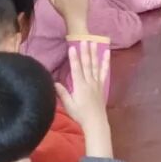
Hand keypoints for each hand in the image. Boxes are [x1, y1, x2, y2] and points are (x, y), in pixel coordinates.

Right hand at [54, 42, 112, 157]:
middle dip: (85, 51)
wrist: (96, 122)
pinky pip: (103, 71)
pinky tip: (106, 53)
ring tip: (94, 42)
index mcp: (80, 87)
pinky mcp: (101, 85)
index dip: (74, 58)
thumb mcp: (69, 105)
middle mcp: (89, 82)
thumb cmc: (80, 115)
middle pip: (87, 64)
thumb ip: (62, 93)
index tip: (72, 47)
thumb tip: (54, 82)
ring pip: (95, 65)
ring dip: (94, 53)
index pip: (76, 69)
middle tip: (84, 39)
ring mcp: (97, 83)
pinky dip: (105, 62)